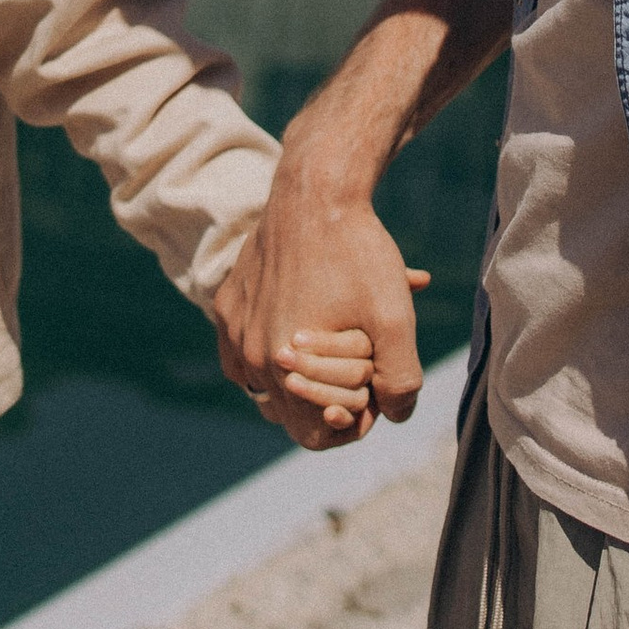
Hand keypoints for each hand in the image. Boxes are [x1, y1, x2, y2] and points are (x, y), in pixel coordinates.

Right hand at [215, 153, 425, 451]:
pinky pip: (245, 351)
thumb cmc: (357, 253)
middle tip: (361, 365)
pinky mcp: (227, 303)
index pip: (311, 436)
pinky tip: (305, 328)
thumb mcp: (395, 320)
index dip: (351, 425)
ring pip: (265, 383)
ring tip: (338, 344)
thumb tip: (395, 415)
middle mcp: (247, 353)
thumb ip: (401, 381)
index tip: (374, 395)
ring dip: (303, 376)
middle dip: (328, 399)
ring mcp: (232, 328)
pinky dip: (276, 350)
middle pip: (289, 412)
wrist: (315, 192)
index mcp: (281, 365)